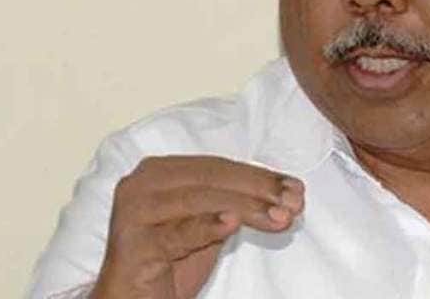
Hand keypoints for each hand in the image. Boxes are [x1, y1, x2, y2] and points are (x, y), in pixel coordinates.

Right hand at [89, 156, 304, 298]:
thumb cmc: (169, 263)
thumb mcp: (209, 227)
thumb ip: (235, 205)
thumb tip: (284, 193)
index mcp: (162, 171)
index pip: (218, 167)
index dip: (260, 176)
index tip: (296, 189)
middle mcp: (142, 183)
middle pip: (211, 178)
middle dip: (258, 190)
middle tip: (294, 203)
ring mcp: (134, 211)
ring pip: (199, 199)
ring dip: (246, 207)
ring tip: (279, 217)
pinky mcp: (133, 244)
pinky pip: (176, 233)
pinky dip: (206, 226)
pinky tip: (231, 222)